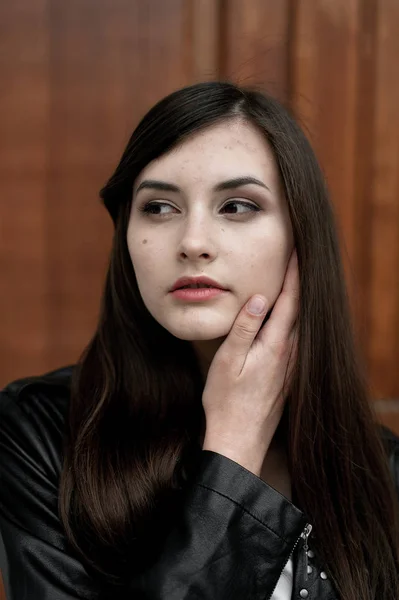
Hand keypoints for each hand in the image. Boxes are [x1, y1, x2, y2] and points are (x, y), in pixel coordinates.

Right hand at [202, 249, 298, 475]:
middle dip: (301, 284)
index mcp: (274, 346)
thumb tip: (261, 297)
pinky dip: (296, 323)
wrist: (239, 441)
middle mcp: (289, 355)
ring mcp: (291, 368)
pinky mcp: (288, 379)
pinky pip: (297, 342)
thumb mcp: (228, 361)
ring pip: (301, 327)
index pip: (289, 302)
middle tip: (299, 259)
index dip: (293, 276)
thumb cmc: (226, 402)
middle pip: (301, 312)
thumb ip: (245, 328)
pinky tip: (290, 321)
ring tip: (297, 283)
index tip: (297, 252)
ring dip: (300, 303)